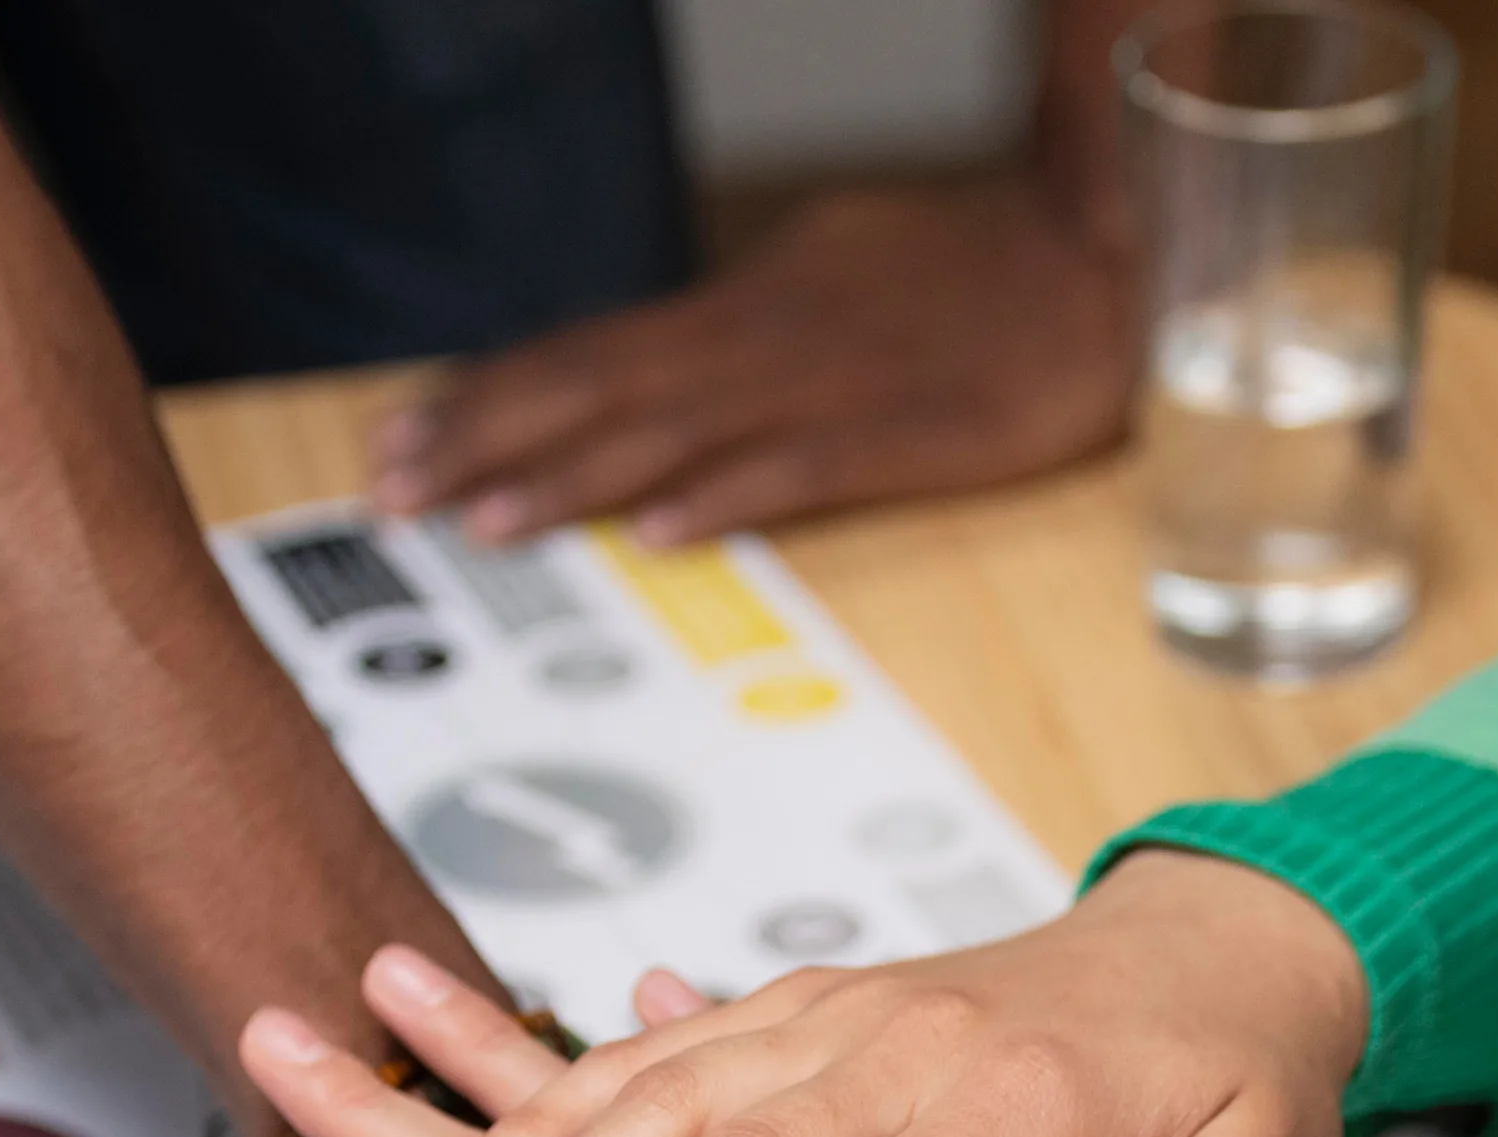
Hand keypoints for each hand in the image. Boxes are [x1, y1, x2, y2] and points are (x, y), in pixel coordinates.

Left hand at [367, 182, 1135, 546]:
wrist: (1107, 247)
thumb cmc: (975, 280)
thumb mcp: (837, 283)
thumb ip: (744, 341)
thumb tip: (647, 395)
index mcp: (750, 303)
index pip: (592, 350)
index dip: (488, 397)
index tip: (395, 441)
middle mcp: (773, 332)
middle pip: (606, 385)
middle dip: (489, 438)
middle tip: (390, 490)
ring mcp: (844, 378)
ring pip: (680, 426)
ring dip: (573, 474)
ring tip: (482, 519)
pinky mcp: (921, 428)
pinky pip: (808, 464)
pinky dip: (727, 493)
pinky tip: (660, 528)